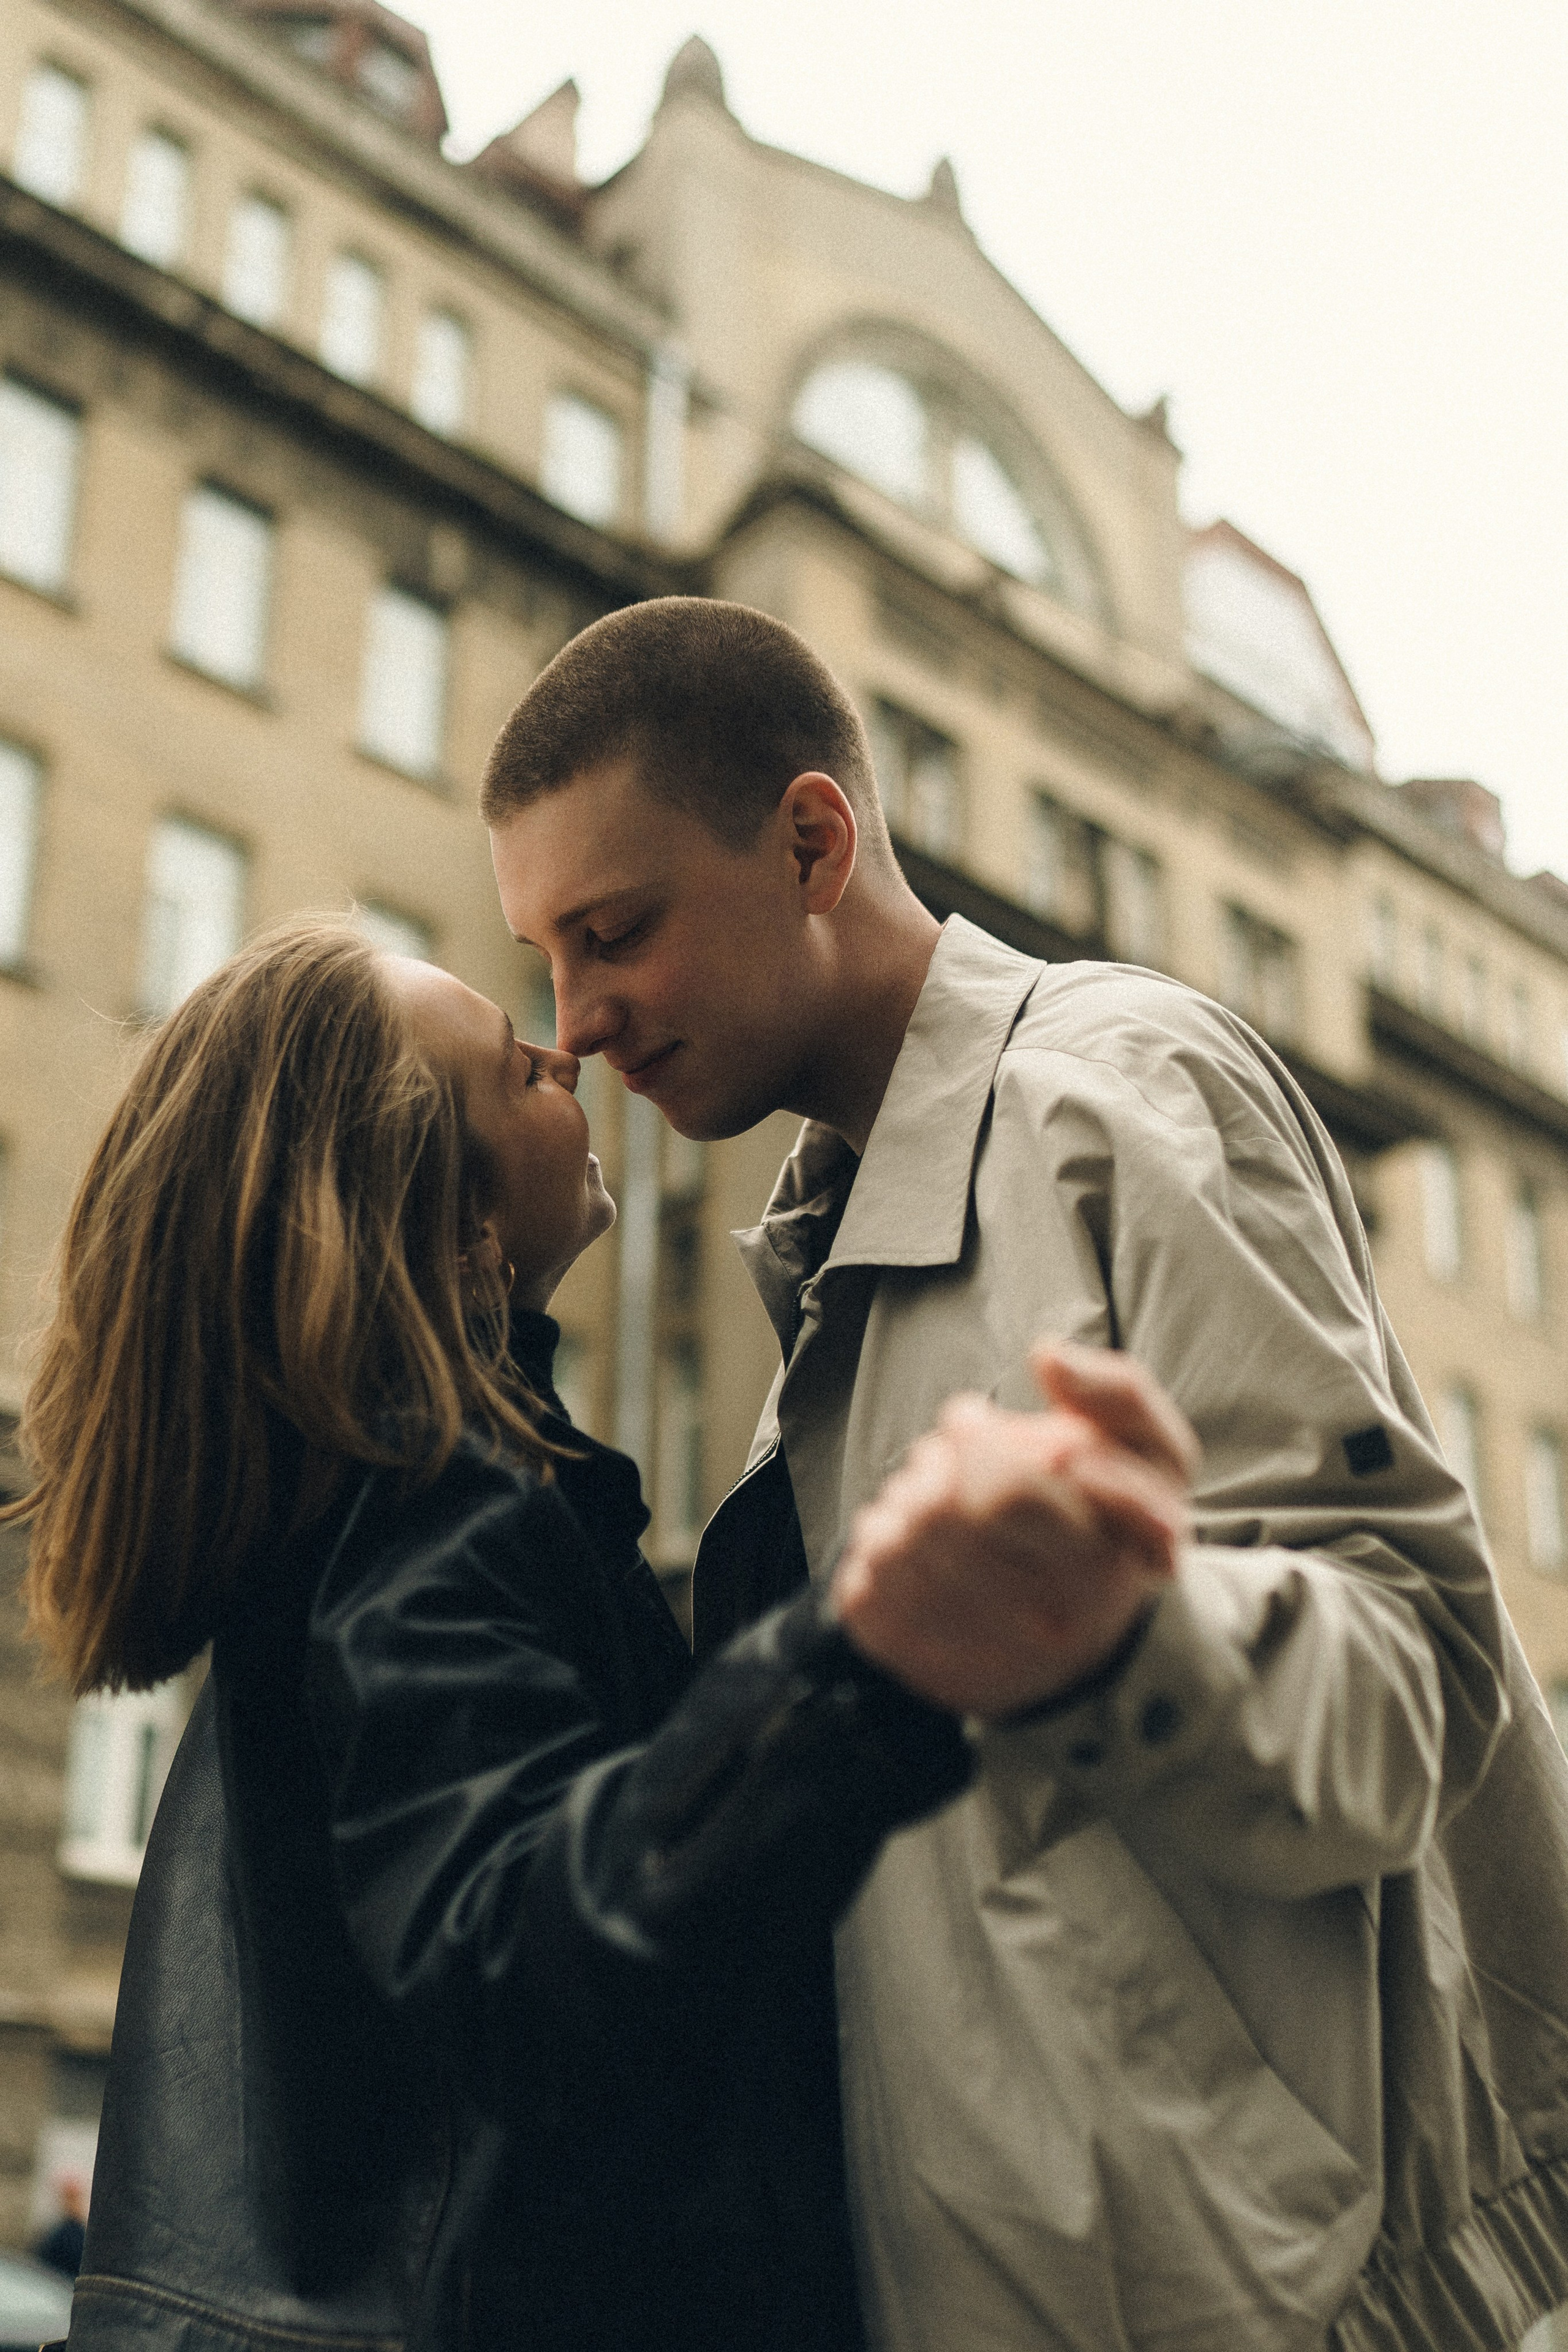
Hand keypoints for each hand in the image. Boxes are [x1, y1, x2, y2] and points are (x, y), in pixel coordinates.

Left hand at [829, 1342, 1199, 1718]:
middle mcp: (1044, 1625)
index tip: (970, 1419)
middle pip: (940, 1514)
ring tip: (935, 1499)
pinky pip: (864, 1588)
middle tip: (950, 1455)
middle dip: (931, 1462)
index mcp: (1101, 1564)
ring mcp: (982, 1655)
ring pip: (895, 1548)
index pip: (1006, 1490)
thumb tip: (1047, 1353)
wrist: (1100, 1641)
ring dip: (902, 1501)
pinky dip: (875, 1548)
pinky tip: (910, 1545)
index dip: (973, 1437)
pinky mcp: (926, 1669)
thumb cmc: (1119, 1528)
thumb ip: (1119, 1393)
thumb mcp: (1155, 1456)